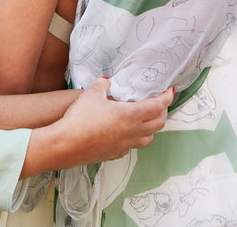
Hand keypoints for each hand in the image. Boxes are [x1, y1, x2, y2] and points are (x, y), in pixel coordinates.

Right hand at [56, 78, 171, 164]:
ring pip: (149, 138)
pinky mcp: (115, 154)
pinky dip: (136, 137)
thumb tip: (107, 82)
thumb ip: (102, 85)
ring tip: (146, 118)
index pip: (157, 106)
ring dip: (152, 127)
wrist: (66, 144)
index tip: (170, 91)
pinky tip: (126, 132)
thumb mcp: (91, 93)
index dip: (166, 98)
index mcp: (131, 115)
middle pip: (158, 124)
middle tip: (160, 103)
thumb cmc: (80, 118)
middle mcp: (133, 132)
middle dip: (163, 112)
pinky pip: (133, 146)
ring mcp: (125, 146)